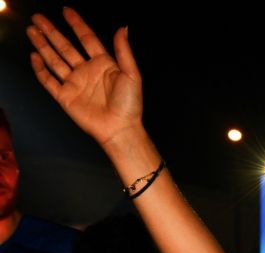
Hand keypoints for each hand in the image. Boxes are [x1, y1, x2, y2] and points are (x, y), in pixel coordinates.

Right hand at [28, 10, 143, 148]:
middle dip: (51, 32)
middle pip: (65, 47)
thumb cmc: (130, 104)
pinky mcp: (65, 96)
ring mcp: (75, 83)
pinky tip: (34, 56)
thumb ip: (124, 51)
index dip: (77, 24)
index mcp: (103, 64)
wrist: (120, 129)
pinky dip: (40, 69)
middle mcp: (87, 71)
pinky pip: (49, 80)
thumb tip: (122, 28)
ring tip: (32, 30)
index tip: (66, 11)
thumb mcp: (131, 74)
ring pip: (54, 60)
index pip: (87, 39)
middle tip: (38, 18)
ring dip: (43, 45)